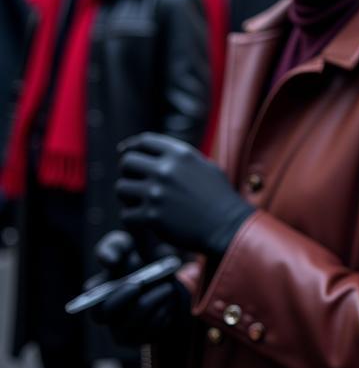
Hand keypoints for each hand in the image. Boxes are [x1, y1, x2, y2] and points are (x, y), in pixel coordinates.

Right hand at [91, 230, 189, 344]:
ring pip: (132, 319)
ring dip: (152, 299)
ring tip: (167, 286)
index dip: (99, 290)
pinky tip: (167, 301)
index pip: (88, 296)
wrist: (169, 278)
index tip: (118, 273)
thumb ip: (116, 246)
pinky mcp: (140, 339)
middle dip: (121, 297)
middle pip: (101, 314)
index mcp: (98, 291)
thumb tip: (109, 261)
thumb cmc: (142, 257)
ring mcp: (121, 330)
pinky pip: (151, 329)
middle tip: (140, 282)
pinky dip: (163, 311)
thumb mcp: (131, 245)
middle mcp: (106, 314)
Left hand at [117, 133, 253, 256]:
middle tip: (136, 183)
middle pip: (127, 162)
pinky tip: (144, 221)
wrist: (227, 225)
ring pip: (121, 187)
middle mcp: (165, 170)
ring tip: (139, 202)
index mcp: (180, 154)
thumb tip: (160, 155)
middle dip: (128, 172)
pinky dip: (133, 218)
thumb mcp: (206, 167)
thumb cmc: (220, 197)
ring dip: (127, 196)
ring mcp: (156, 193)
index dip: (131, 147)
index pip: (144, 141)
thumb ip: (182, 159)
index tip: (124, 152)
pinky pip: (126, 214)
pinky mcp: (151, 216)